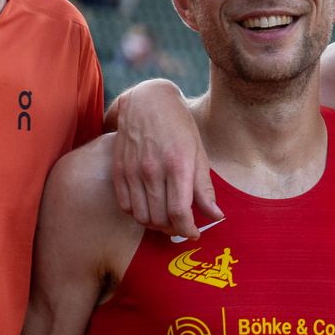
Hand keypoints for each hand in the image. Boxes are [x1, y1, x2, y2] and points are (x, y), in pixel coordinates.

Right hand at [108, 80, 216, 238]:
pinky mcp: (118, 170)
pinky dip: (138, 214)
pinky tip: (149, 208)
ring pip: (141, 216)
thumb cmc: (179, 127)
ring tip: (167, 219)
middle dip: (174, 229)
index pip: (180, 212)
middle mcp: (152, 169)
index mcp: (177, 165)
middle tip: (182, 225)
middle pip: (160, 218)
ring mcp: (132, 170)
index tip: (194, 233)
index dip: (188, 229)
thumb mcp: (199, 154)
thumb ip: (204, 188)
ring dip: (155, 225)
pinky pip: (125, 206)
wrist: (147, 101)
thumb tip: (216, 216)